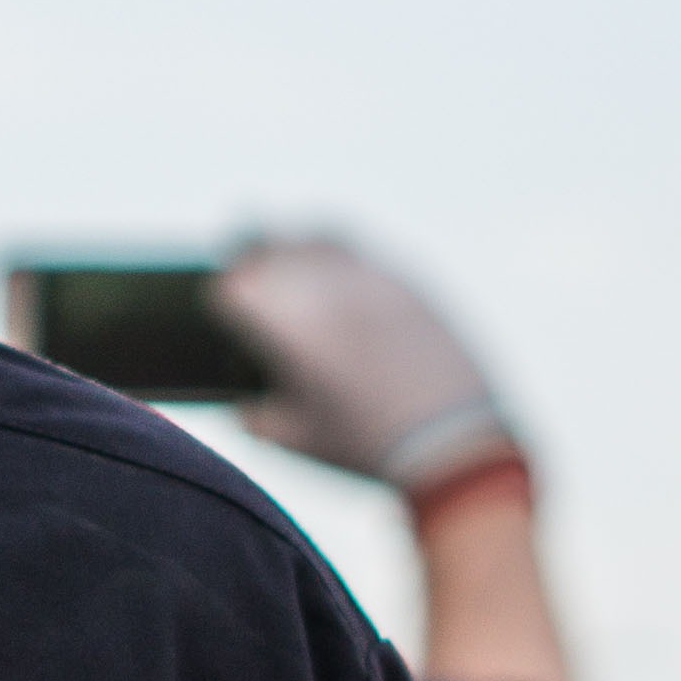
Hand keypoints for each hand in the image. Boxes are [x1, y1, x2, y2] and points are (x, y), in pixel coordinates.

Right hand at [211, 230, 514, 491]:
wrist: (453, 442)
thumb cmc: (366, 444)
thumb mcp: (298, 439)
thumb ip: (260, 417)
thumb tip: (248, 405)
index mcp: (284, 322)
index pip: (233, 287)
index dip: (228, 298)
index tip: (230, 307)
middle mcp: (321, 286)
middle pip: (269, 244)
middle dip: (253, 257)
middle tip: (250, 271)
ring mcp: (367, 276)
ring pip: (317, 236)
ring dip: (298, 245)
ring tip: (294, 259)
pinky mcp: (408, 280)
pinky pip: (363, 254)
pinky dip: (343, 260)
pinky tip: (344, 285)